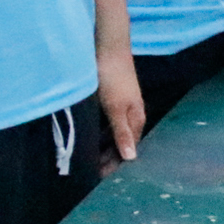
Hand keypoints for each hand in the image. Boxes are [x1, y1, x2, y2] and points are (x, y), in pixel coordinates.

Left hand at [97, 45, 144, 164]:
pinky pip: (106, 123)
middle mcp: (131, 115)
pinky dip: (98, 133)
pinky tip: (88, 136)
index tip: (99, 177)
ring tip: (87, 158)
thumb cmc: (112, 77)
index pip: (128, 150)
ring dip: (103, 146)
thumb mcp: (116, 107)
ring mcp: (121, 107)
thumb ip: (122, 133)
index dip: (115, 164)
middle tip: (90, 172)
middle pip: (122, 143)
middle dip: (109, 158)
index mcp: (136, 119)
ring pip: (113, 134)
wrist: (107, 46)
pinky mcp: (110, 99)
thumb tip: (132, 158)